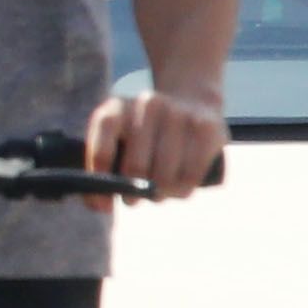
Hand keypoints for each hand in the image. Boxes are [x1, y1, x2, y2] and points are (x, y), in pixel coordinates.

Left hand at [90, 86, 225, 199]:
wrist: (191, 103)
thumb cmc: (145, 136)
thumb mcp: (118, 141)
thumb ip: (103, 171)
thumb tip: (101, 204)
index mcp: (116, 108)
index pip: (102, 151)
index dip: (102, 185)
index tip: (105, 205)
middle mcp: (147, 105)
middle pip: (137, 167)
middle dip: (134, 192)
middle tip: (134, 199)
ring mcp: (178, 113)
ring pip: (166, 175)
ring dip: (161, 194)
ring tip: (159, 192)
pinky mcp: (206, 127)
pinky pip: (192, 175)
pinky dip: (184, 190)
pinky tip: (180, 188)